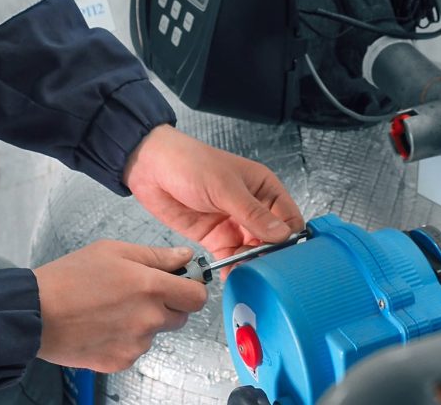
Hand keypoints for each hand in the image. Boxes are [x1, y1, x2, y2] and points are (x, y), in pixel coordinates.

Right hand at [34, 241, 208, 372]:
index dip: (192, 287)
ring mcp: (135, 344)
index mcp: (150, 287)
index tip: (183, 282)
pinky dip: (125, 338)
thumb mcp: (113, 250)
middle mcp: (148, 318)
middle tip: (138, 292)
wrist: (36, 313)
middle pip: (180, 316)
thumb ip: (155, 255)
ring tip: (112, 307)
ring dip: (144, 322)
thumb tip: (183, 256)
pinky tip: (103, 324)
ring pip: (155, 332)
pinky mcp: (120, 361)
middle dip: (167, 304)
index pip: (197, 296)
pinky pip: (135, 348)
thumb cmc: (68, 279)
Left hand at [123, 126, 304, 263]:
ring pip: (253, 251)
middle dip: (270, 255)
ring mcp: (234, 223)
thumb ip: (252, 213)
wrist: (151, 168)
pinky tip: (233, 276)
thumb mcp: (224, 187)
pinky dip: (233, 268)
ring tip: (247, 273)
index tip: (284, 255)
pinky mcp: (216, 237)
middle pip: (273, 239)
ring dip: (252, 264)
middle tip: (264, 269)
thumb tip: (282, 234)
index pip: (289, 217)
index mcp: (263, 187)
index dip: (289, 237)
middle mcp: (252, 207)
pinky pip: (231, 257)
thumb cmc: (189, 163)